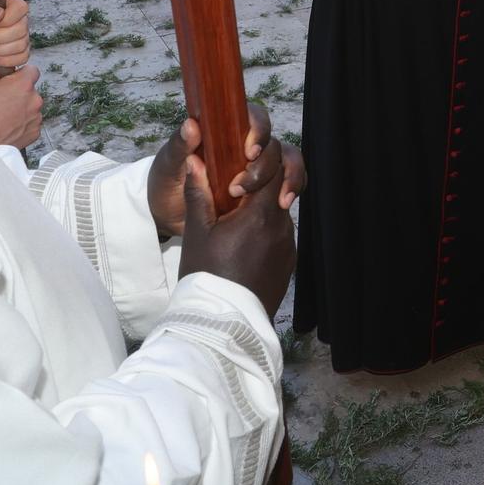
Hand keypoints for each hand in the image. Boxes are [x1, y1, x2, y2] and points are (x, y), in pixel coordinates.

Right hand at [0, 65, 42, 148]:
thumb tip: (1, 70)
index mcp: (23, 85)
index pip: (32, 71)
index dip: (21, 74)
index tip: (13, 79)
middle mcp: (34, 100)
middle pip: (30, 91)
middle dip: (19, 93)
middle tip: (2, 100)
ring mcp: (36, 117)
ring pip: (31, 108)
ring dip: (21, 109)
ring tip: (3, 116)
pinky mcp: (35, 132)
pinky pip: (30, 123)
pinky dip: (22, 124)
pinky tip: (8, 125)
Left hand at [150, 101, 301, 237]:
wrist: (166, 214)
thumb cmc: (165, 181)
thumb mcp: (167, 164)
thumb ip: (179, 146)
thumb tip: (191, 124)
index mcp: (223, 132)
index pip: (253, 118)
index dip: (259, 129)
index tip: (250, 152)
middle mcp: (243, 146)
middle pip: (274, 142)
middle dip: (268, 164)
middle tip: (245, 188)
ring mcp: (255, 167)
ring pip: (287, 160)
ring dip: (291, 175)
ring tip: (282, 200)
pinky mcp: (262, 189)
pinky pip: (287, 181)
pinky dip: (292, 189)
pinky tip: (285, 204)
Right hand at [163, 109, 301, 317]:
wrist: (223, 323)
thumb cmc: (206, 275)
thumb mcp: (197, 232)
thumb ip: (198, 193)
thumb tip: (194, 161)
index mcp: (261, 215)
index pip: (276, 168)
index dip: (259, 163)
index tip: (237, 174)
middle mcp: (282, 228)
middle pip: (280, 189)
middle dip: (260, 185)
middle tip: (234, 193)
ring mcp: (288, 247)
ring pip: (280, 214)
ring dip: (262, 210)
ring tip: (235, 223)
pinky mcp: (288, 263)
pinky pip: (280, 237)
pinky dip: (265, 232)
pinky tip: (244, 246)